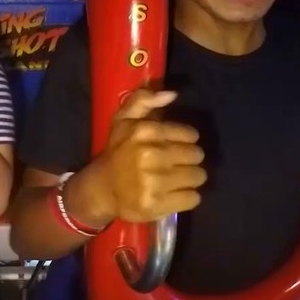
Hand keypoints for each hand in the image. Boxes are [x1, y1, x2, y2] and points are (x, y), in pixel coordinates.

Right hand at [86, 88, 206, 223]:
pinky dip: (187, 197)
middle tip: (176, 164)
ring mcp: (155, 182)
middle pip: (197, 156)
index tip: (176, 147)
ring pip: (198, 176)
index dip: (186, 140)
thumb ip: (144, 100)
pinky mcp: (157, 204)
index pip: (191, 135)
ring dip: (190, 178)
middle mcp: (151, 155)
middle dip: (189, 160)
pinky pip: (193, 198)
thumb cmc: (118, 152)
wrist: (101, 189)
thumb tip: (172, 94)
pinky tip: (174, 194)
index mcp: (146, 131)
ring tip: (176, 180)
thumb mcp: (123, 119)